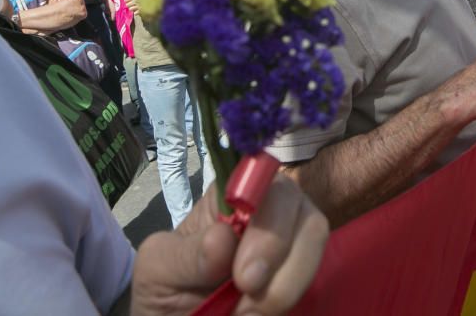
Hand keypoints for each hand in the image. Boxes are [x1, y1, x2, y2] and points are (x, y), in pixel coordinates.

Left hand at [126, 0, 157, 15]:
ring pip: (131, 9)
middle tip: (134, 3)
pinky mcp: (141, 12)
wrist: (158, 0)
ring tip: (138, 6)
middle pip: (127, 5)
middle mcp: (135, 2)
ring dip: (133, 8)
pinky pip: (135, 13)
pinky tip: (140, 9)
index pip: (126, 0)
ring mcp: (138, 8)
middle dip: (130, 4)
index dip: (128, 0)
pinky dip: (137, 12)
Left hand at [131, 175, 328, 314]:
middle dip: (276, 250)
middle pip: (298, 203)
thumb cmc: (165, 291)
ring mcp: (292, 239)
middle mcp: (268, 208)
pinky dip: (293, 295)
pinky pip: (317, 271)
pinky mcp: (303, 270)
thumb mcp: (159, 271)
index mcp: (229, 196)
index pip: (261, 173)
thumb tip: (223, 238)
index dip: (263, 211)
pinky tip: (261, 313)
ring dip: (287, 281)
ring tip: (247, 311)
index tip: (244, 269)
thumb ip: (185, 255)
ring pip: (315, 234)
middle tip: (246, 291)